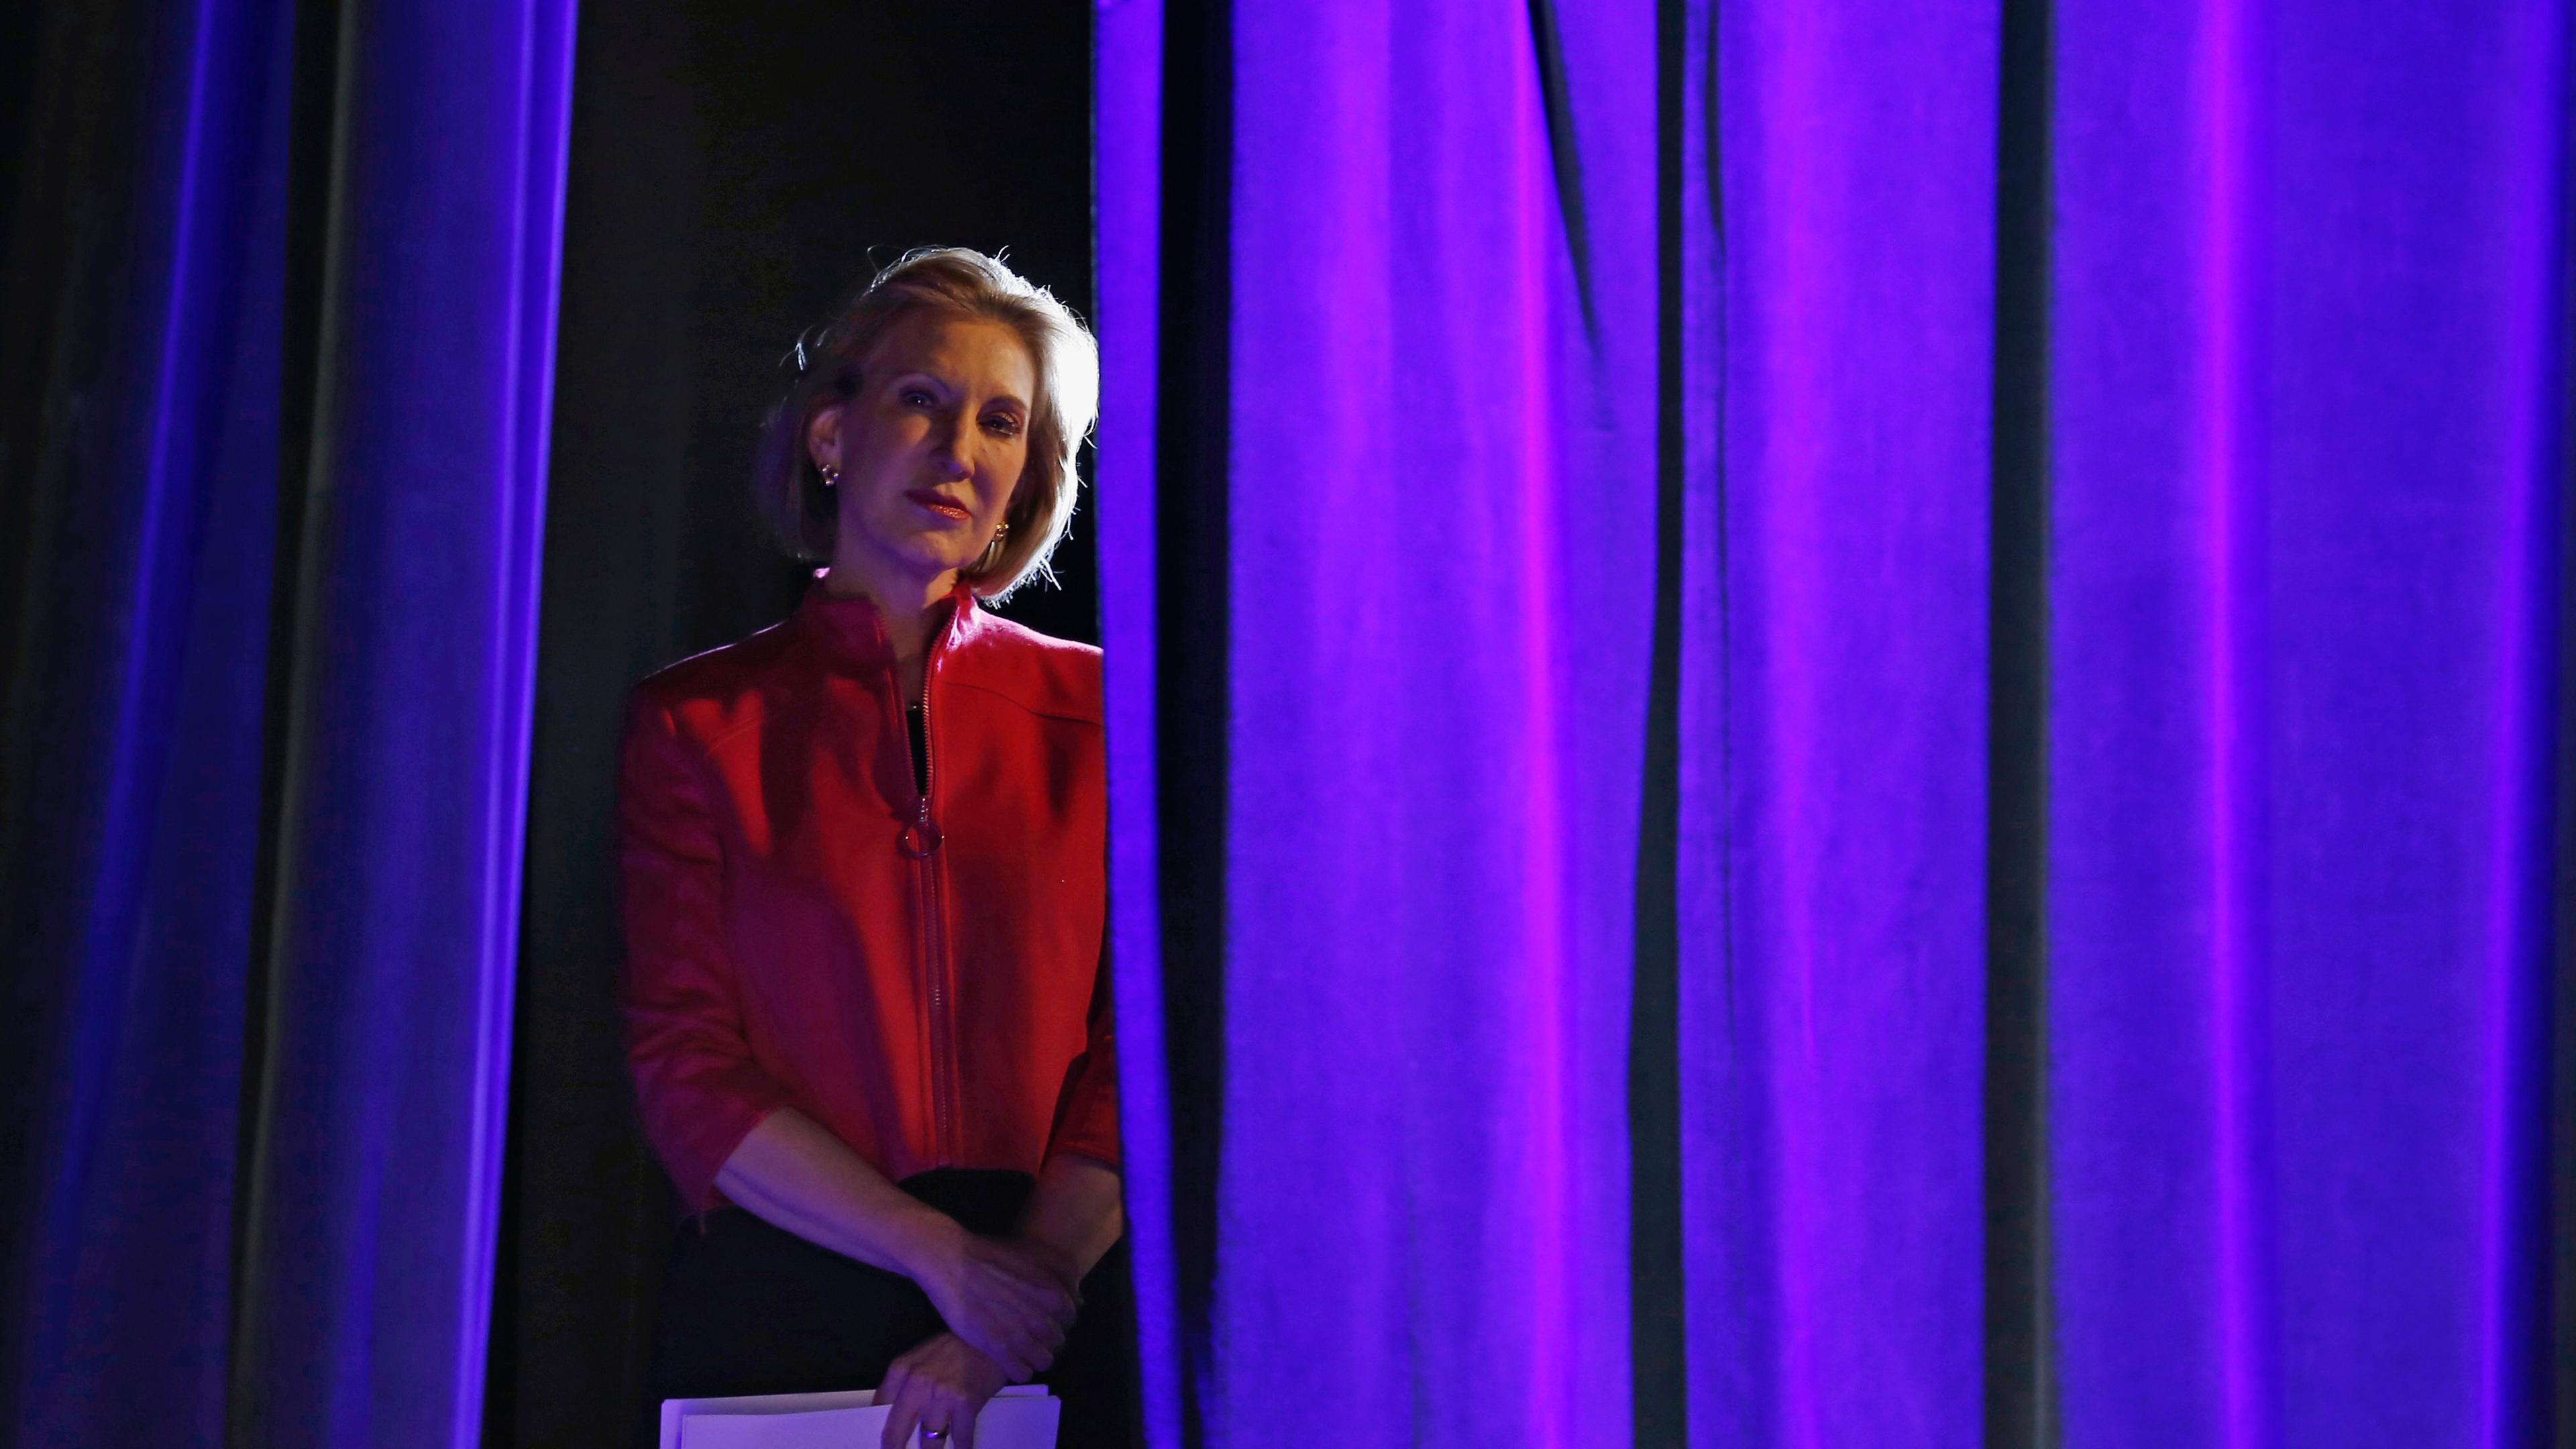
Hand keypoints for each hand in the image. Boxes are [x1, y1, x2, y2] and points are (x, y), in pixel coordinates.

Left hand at [879, 1333, 1007, 1448]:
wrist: (989, 1337)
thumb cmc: (954, 1349)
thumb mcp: (921, 1358)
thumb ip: (904, 1383)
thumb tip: (894, 1414)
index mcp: (901, 1370)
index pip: (879, 1407)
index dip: (880, 1427)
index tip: (884, 1442)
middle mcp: (917, 1384)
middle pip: (897, 1432)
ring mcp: (941, 1396)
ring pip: (929, 1441)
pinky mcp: (965, 1405)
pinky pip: (961, 1437)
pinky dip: (962, 1447)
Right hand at [916, 1232, 1077, 1379]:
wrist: (954, 1262)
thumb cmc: (993, 1254)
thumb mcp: (1035, 1254)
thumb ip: (1062, 1273)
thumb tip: (1079, 1297)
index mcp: (1053, 1294)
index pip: (1070, 1319)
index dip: (1057, 1319)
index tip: (1045, 1318)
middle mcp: (1040, 1317)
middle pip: (1057, 1341)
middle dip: (1047, 1338)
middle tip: (1031, 1334)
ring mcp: (1019, 1334)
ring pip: (1043, 1361)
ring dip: (1036, 1357)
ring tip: (1023, 1351)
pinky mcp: (996, 1348)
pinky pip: (1021, 1373)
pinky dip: (1020, 1370)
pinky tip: (1011, 1362)